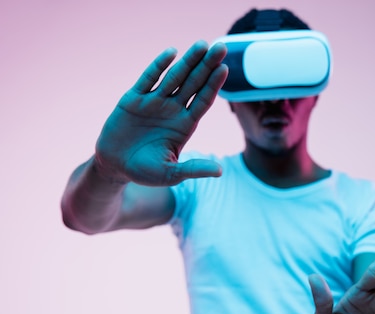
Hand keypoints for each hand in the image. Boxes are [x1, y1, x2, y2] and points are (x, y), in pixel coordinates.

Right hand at [94, 41, 228, 185]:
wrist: (115, 166)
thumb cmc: (146, 172)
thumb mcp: (172, 174)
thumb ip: (193, 169)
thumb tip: (220, 172)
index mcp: (185, 125)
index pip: (204, 101)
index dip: (214, 85)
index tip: (225, 69)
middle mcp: (173, 110)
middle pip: (194, 83)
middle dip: (207, 66)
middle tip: (222, 47)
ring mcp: (155, 102)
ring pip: (175, 77)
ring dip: (188, 61)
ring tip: (202, 45)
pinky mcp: (134, 99)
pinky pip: (148, 79)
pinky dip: (159, 66)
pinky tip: (171, 52)